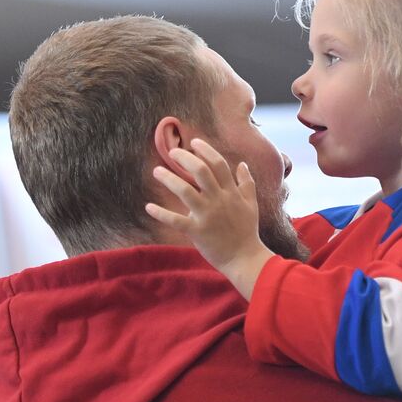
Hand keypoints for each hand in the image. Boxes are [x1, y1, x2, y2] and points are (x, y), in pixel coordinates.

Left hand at [145, 138, 274, 297]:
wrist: (245, 258)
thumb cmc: (248, 231)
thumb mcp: (252, 204)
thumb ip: (247, 183)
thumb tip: (242, 164)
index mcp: (231, 193)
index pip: (218, 164)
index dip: (206, 150)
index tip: (194, 142)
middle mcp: (219, 200)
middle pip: (201, 171)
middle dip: (184, 158)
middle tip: (172, 153)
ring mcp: (207, 215)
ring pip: (185, 191)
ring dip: (169, 179)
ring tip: (157, 171)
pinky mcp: (197, 231)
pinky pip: (176, 220)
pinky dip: (161, 213)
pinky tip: (149, 207)